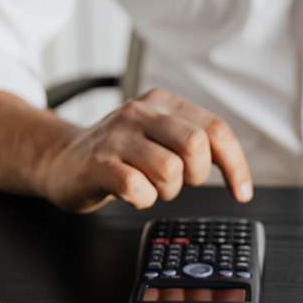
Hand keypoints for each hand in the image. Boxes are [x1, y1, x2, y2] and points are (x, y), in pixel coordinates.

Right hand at [38, 88, 252, 211]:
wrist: (60, 160)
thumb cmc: (119, 155)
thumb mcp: (160, 137)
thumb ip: (195, 142)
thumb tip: (235, 168)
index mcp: (163, 103)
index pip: (215, 130)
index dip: (235, 165)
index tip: (241, 192)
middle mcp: (141, 112)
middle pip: (196, 146)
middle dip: (195, 175)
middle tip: (177, 182)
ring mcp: (117, 136)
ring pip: (169, 170)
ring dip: (165, 191)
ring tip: (148, 185)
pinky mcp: (98, 162)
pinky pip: (137, 188)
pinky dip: (141, 200)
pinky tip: (130, 193)